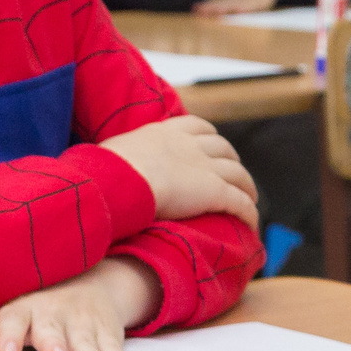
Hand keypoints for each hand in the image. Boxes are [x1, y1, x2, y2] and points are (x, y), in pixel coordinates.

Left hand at [0, 258, 159, 350]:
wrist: (87, 281)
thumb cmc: (34, 309)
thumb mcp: (7, 313)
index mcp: (21, 310)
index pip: (12, 320)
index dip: (10, 336)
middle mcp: (50, 313)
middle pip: (51, 330)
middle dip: (54, 345)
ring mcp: (80, 318)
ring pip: (84, 339)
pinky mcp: (106, 326)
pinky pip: (112, 342)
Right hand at [99, 115, 260, 227]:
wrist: (121, 181)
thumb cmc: (107, 171)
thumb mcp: (113, 155)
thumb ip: (120, 160)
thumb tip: (99, 170)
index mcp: (165, 133)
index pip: (197, 126)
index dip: (209, 137)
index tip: (211, 145)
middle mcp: (190, 145)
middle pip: (222, 147)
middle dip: (231, 159)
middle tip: (233, 174)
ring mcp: (205, 167)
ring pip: (238, 174)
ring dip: (246, 185)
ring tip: (249, 197)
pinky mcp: (215, 191)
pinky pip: (240, 202)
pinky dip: (249, 211)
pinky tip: (251, 224)